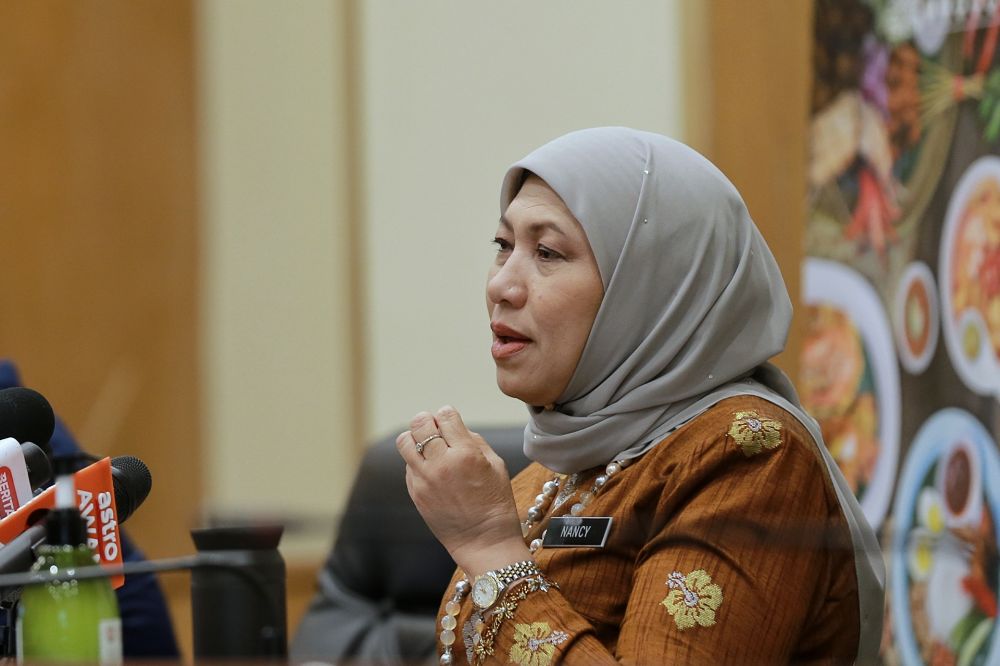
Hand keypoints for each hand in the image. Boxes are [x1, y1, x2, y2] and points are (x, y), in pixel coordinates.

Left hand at [396, 406, 530, 578]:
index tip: (452, 421)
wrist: (484, 540)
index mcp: (466, 454)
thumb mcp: (496, 465)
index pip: (446, 415)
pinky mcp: (416, 493)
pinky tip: (432, 470)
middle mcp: (441, 464)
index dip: (448, 414)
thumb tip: (454, 427)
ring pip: (405, 441)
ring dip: (415, 437)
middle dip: (428, 420)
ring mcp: (425, 480)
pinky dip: (417, 462)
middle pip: (420, 423)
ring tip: (427, 445)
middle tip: (436, 428)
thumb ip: (473, 441)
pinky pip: (409, 466)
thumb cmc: (496, 502)